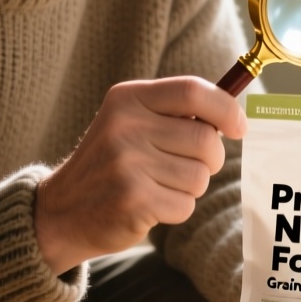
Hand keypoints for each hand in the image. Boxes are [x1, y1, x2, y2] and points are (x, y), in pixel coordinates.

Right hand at [34, 76, 245, 272]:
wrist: (61, 210)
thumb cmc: (112, 164)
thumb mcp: (130, 122)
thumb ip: (175, 113)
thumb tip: (234, 114)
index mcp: (128, 98)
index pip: (193, 91)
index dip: (226, 108)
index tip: (239, 127)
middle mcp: (125, 126)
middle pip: (205, 139)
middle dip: (210, 158)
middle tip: (189, 166)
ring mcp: (127, 164)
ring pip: (199, 176)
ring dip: (190, 187)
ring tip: (159, 185)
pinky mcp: (133, 200)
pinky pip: (185, 205)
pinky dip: (176, 209)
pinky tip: (150, 205)